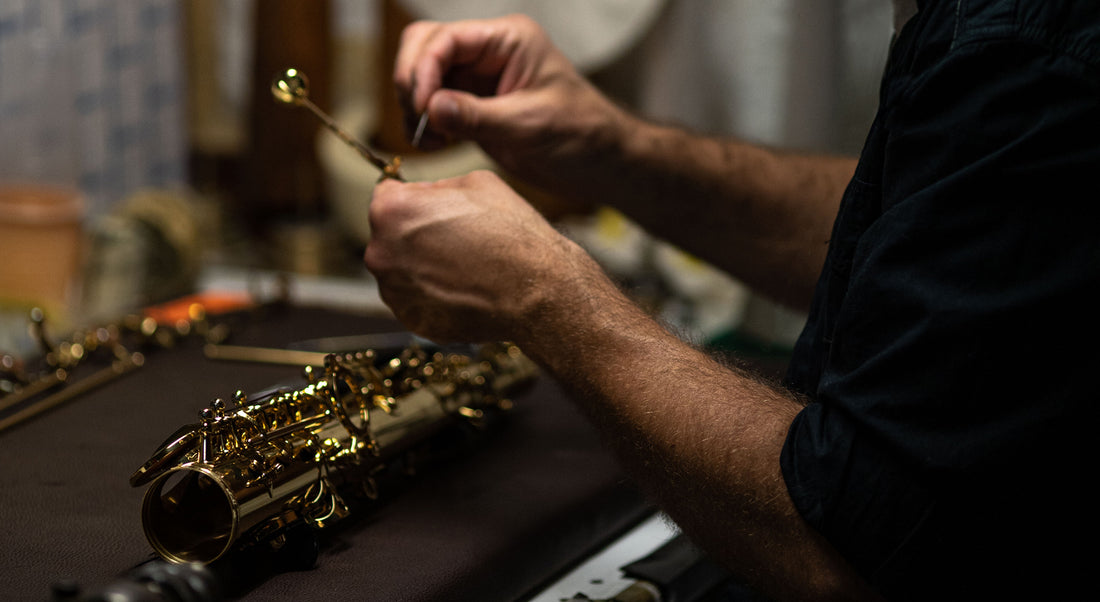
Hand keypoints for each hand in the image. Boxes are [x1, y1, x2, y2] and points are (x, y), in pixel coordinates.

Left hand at [364, 170, 589, 342]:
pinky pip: (417, 299)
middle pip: (390, 235)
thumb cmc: (510, 233)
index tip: (435, 207)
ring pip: (402, 270)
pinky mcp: (412, 320)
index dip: (415, 197)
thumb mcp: (477, 183)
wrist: (537, 290)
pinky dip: (434, 294)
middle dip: (415, 234)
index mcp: (391, 211)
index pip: (387, 194)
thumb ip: (437, 186)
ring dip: (423, 266)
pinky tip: (465, 289)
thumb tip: (425, 195)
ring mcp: (395, 293)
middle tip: (455, 238)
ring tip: (464, 266)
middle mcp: (381, 253)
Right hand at [393, 15, 630, 203]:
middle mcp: (489, 53)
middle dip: (413, 82)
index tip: (422, 106)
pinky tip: (435, 144)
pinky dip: (424, 124)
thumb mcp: (529, 126)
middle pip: (425, 48)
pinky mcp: (472, 107)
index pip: (447, 39)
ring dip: (415, 107)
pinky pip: (432, 106)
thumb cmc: (581, 134)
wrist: (599, 163)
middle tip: (419, 120)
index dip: (424, 69)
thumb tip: (431, 107)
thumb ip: (478, 116)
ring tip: (428, 139)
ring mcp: (478, 80)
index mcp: (508, 40)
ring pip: (423, 78)